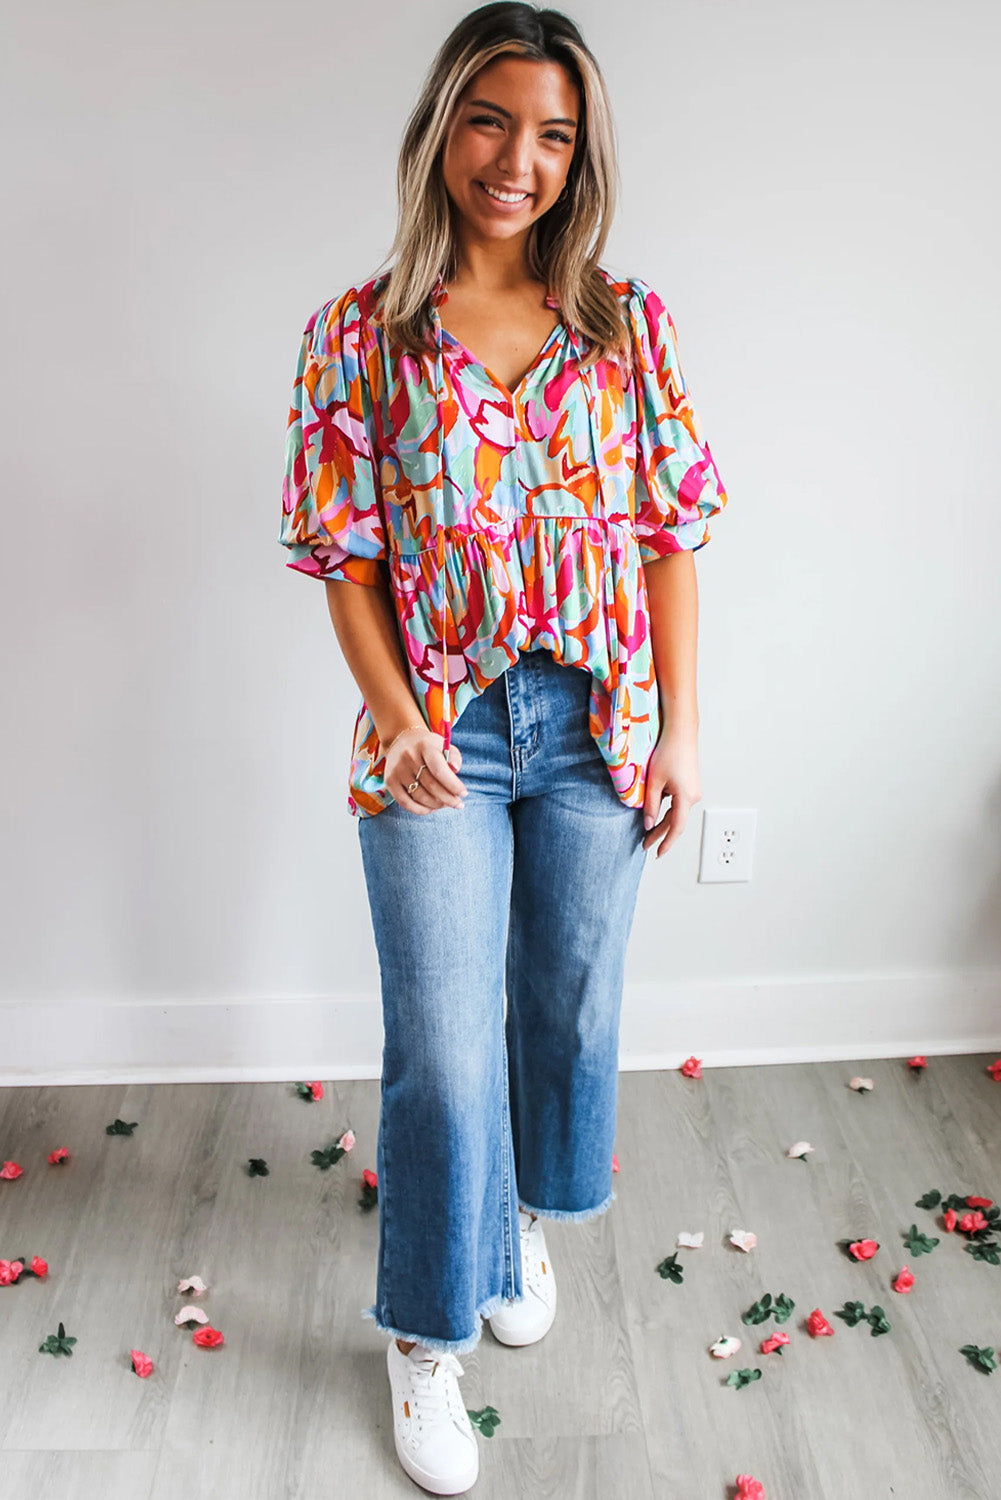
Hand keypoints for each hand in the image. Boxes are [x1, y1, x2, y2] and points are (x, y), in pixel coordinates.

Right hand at [384, 727, 467, 814]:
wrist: (402, 740)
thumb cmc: (428, 747)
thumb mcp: (442, 745)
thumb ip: (453, 756)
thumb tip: (456, 769)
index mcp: (425, 746)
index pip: (440, 770)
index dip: (453, 785)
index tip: (464, 794)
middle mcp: (408, 757)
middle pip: (431, 786)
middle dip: (448, 799)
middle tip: (458, 804)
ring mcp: (397, 770)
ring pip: (420, 796)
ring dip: (436, 805)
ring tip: (446, 805)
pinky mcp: (389, 781)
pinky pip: (405, 802)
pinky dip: (420, 810)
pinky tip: (431, 808)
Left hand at [642, 723, 701, 857]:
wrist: (680, 732)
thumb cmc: (668, 752)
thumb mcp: (654, 781)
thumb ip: (651, 805)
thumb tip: (649, 824)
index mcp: (686, 798)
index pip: (675, 828)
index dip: (666, 843)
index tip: (657, 853)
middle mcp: (693, 796)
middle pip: (675, 822)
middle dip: (660, 834)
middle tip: (645, 845)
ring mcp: (693, 791)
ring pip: (676, 813)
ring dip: (662, 822)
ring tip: (647, 832)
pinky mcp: (690, 785)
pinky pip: (678, 803)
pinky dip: (667, 810)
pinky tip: (656, 813)